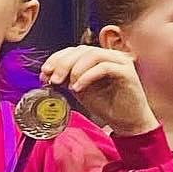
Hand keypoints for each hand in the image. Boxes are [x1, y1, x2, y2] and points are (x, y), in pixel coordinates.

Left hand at [39, 46, 156, 136]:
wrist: (126, 121)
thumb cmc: (106, 104)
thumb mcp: (79, 89)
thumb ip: (66, 78)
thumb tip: (47, 73)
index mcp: (97, 58)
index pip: (74, 50)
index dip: (57, 58)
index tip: (44, 72)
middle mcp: (109, 56)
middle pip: (82, 50)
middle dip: (63, 64)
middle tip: (53, 79)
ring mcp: (120, 62)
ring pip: (93, 55)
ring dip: (75, 69)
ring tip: (68, 85)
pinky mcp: (127, 72)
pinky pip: (104, 67)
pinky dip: (87, 76)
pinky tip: (78, 88)